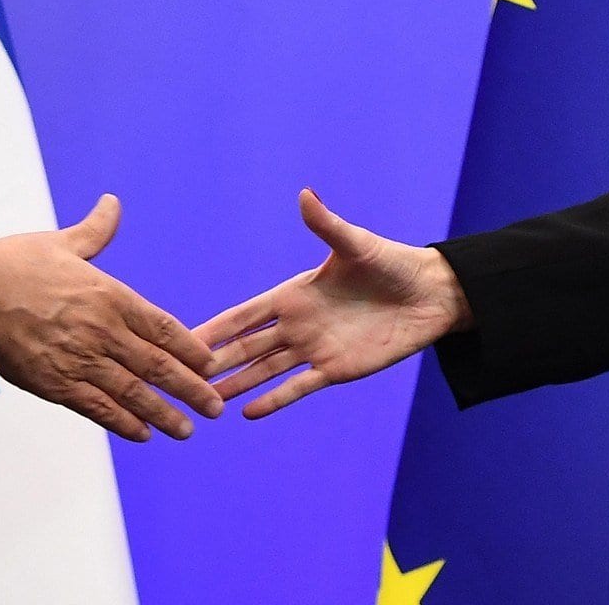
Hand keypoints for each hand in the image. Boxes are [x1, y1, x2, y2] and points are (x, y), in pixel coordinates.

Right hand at [0, 194, 222, 441]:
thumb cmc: (13, 264)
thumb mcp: (62, 243)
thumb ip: (95, 230)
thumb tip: (112, 203)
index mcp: (111, 296)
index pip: (165, 328)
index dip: (193, 349)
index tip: (211, 364)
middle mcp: (103, 330)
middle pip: (159, 365)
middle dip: (192, 389)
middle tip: (216, 407)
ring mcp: (80, 359)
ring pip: (134, 393)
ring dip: (164, 413)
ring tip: (187, 430)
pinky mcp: (55, 383)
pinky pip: (97, 408)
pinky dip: (123, 423)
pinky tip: (142, 435)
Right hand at [194, 189, 472, 418]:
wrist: (428, 295)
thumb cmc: (391, 263)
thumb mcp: (355, 245)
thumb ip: (326, 225)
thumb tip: (306, 195)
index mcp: (294, 293)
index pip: (245, 314)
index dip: (216, 326)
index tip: (183, 338)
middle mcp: (297, 323)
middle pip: (247, 347)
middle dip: (216, 362)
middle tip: (180, 379)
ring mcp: (314, 349)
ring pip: (265, 370)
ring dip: (237, 385)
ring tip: (206, 401)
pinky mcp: (335, 369)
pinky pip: (298, 387)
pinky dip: (274, 399)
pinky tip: (248, 413)